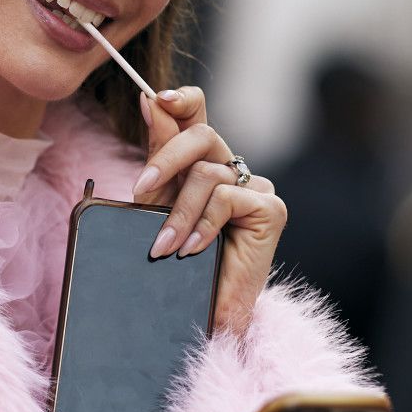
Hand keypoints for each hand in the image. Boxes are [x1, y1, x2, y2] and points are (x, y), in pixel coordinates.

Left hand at [129, 87, 286, 335]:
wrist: (203, 311)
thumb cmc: (177, 259)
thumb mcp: (157, 203)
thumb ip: (158, 153)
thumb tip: (150, 101)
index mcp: (204, 162)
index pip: (196, 116)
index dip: (180, 101)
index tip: (155, 100)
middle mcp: (233, 169)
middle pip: (202, 135)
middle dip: (165, 160)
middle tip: (140, 191)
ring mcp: (255, 188)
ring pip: (208, 174)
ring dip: (178, 213)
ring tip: (163, 246)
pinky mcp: (270, 209)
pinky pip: (227, 198)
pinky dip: (203, 224)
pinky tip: (193, 248)